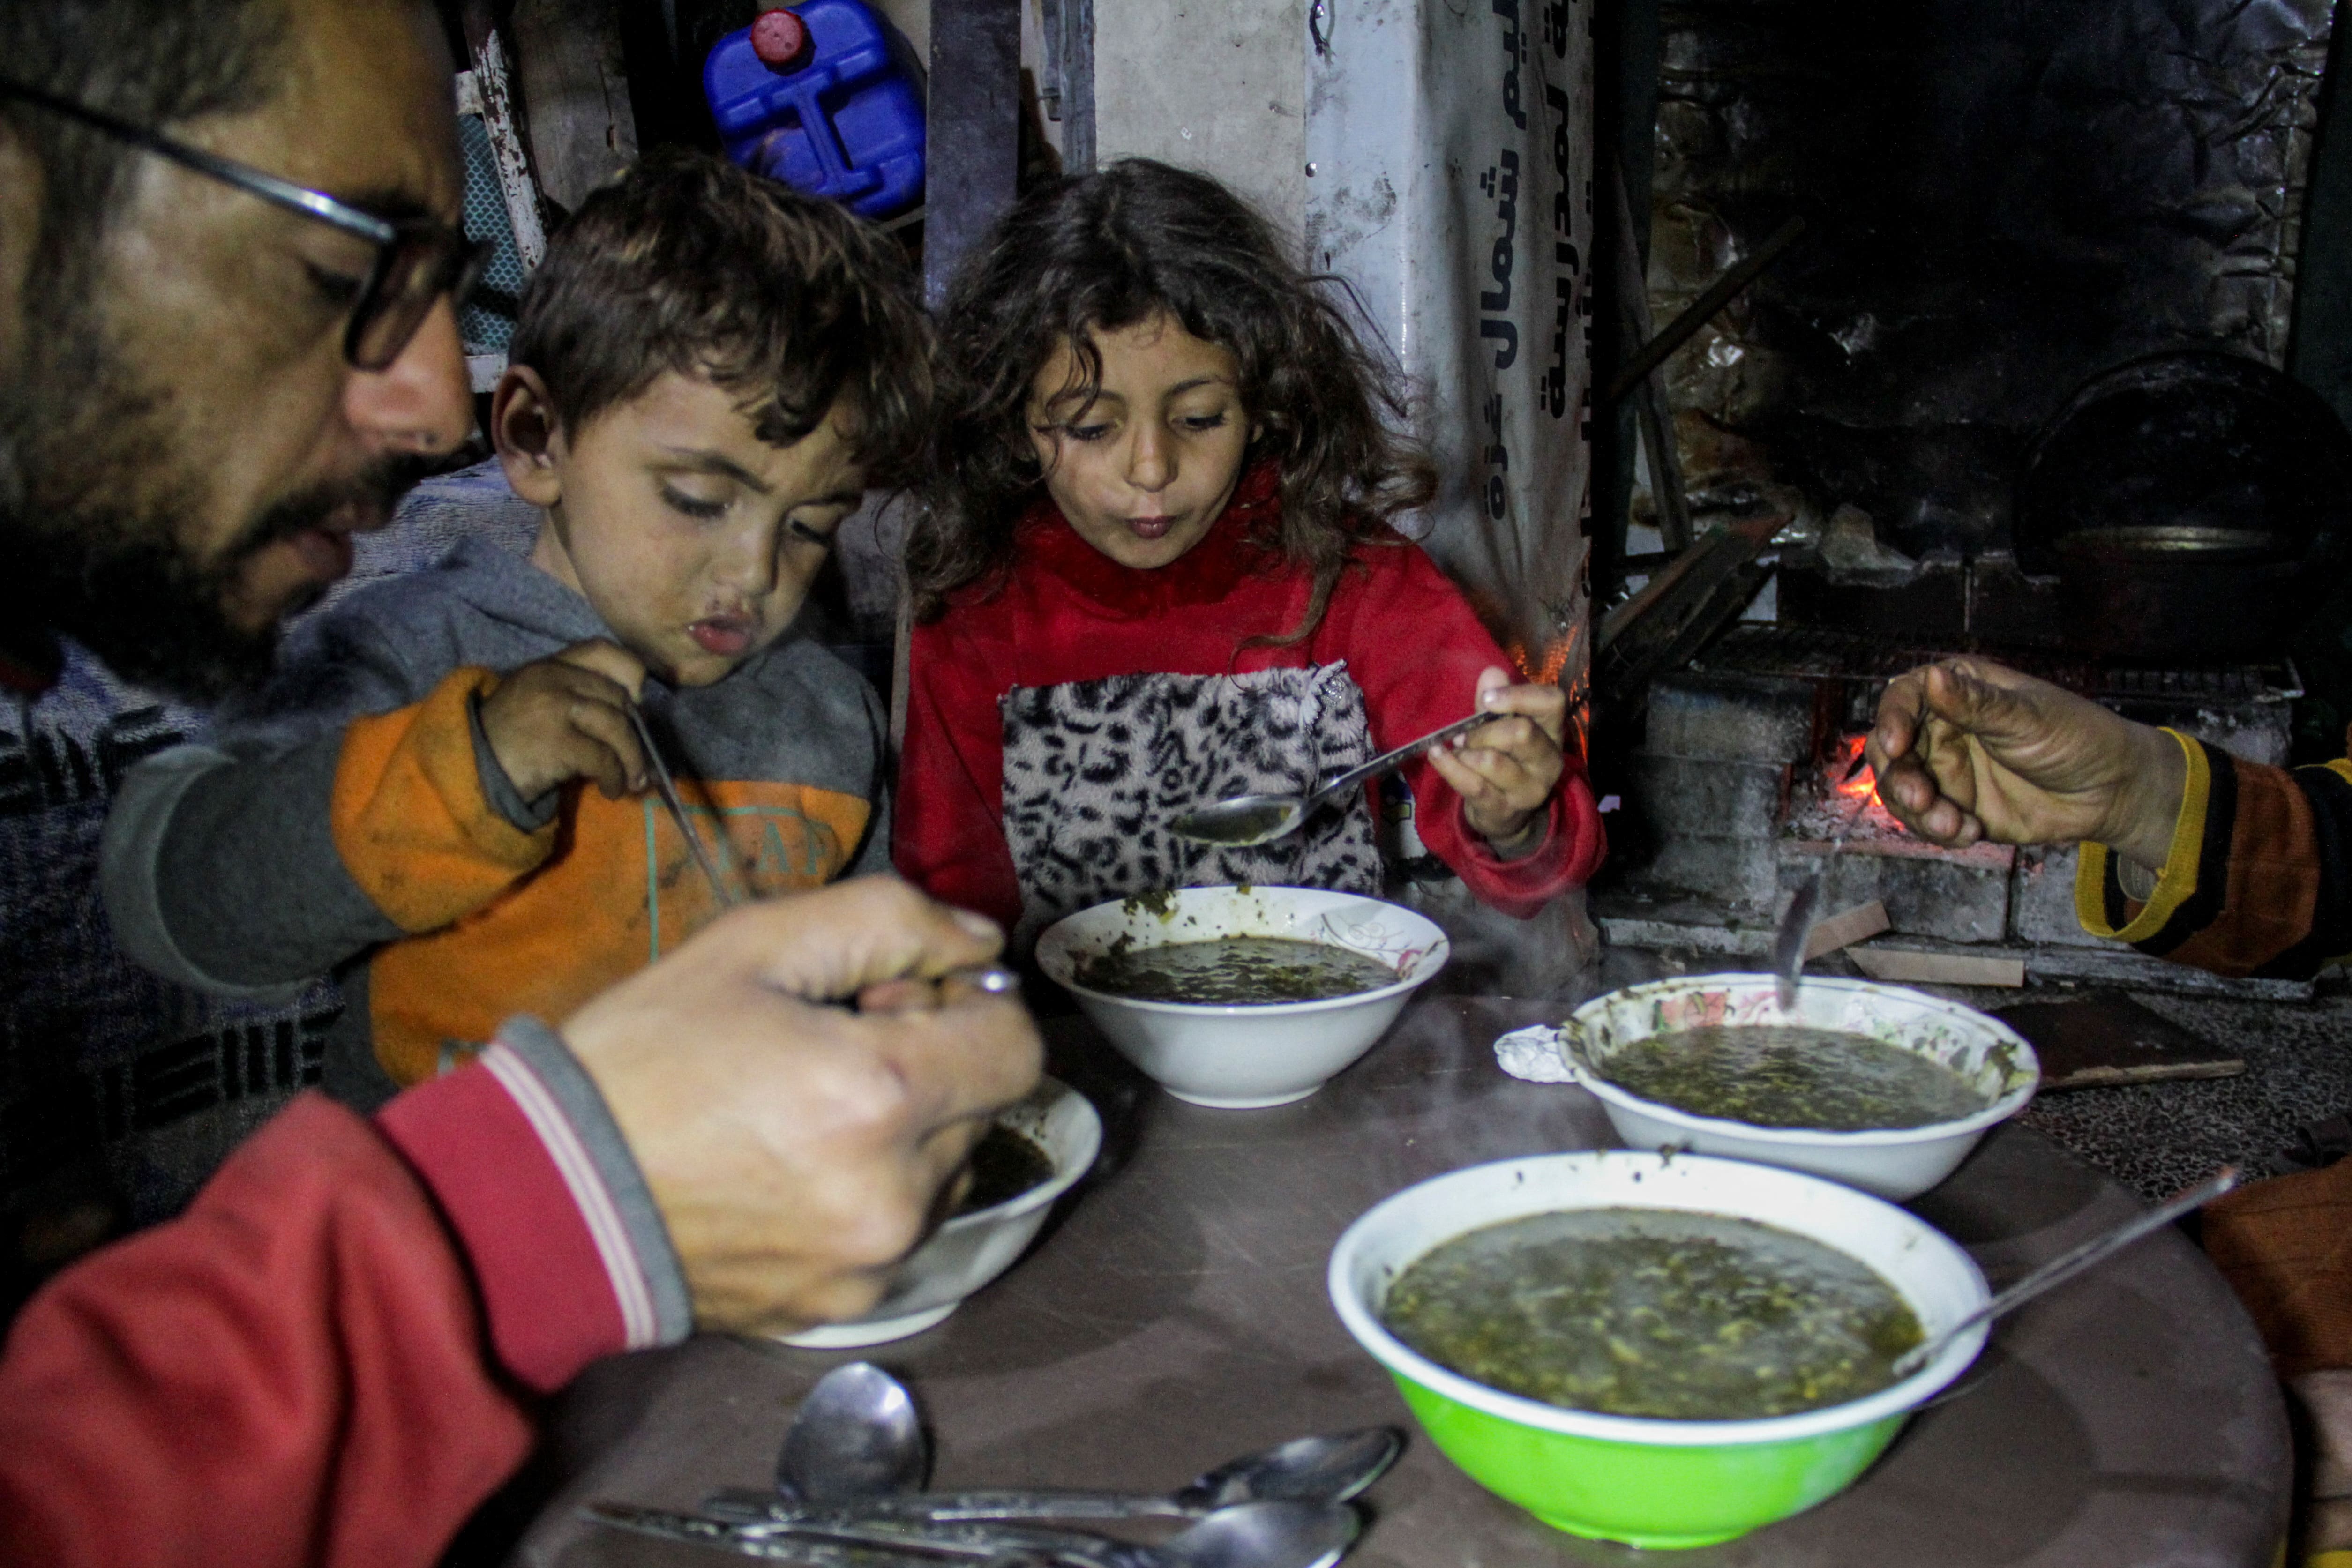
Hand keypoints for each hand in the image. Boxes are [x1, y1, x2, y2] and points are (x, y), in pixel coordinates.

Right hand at [476, 639, 648, 802]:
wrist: (469, 768)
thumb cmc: (508, 740)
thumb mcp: (537, 700)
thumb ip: (575, 694)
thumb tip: (634, 712)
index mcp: (549, 666)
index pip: (602, 650)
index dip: (630, 674)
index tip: (637, 705)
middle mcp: (552, 679)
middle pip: (617, 697)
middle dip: (635, 732)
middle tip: (638, 759)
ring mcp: (554, 708)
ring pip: (617, 726)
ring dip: (631, 759)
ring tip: (630, 780)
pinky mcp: (556, 742)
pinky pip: (603, 758)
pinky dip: (614, 777)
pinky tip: (610, 790)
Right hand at [558, 877, 1041, 1333]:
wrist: (548, 1198)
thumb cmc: (645, 1058)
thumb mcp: (755, 945)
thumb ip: (890, 921)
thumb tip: (982, 944)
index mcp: (881, 1095)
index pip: (1017, 1049)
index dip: (971, 1010)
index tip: (901, 1000)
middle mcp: (895, 1193)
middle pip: (982, 1109)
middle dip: (930, 1066)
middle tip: (832, 1048)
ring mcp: (870, 1262)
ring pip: (947, 1172)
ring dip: (908, 1134)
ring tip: (803, 1113)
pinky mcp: (841, 1306)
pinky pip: (900, 1233)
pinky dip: (871, 1193)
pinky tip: (787, 1171)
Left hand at [1426, 665, 1566, 850]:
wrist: (1503, 815)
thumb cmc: (1503, 759)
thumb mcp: (1499, 726)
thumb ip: (1494, 701)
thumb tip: (1491, 673)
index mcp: (1552, 731)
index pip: (1552, 702)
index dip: (1518, 696)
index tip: (1488, 700)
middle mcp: (1549, 761)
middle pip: (1521, 732)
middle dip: (1483, 730)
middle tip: (1466, 735)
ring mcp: (1529, 789)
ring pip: (1492, 761)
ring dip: (1467, 752)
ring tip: (1460, 752)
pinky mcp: (1504, 810)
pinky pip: (1473, 785)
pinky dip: (1450, 766)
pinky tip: (1437, 754)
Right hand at [1864, 658, 2185, 868]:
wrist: (2110, 793)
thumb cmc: (2076, 739)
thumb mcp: (2026, 719)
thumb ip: (1976, 704)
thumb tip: (1932, 677)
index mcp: (1958, 692)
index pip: (1904, 698)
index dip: (1891, 721)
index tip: (1894, 746)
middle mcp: (1943, 729)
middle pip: (1892, 751)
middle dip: (1900, 778)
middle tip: (1921, 799)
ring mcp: (1947, 770)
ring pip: (1902, 790)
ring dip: (1917, 811)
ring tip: (1952, 825)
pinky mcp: (1956, 806)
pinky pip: (1926, 821)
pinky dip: (1939, 831)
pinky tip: (1970, 832)